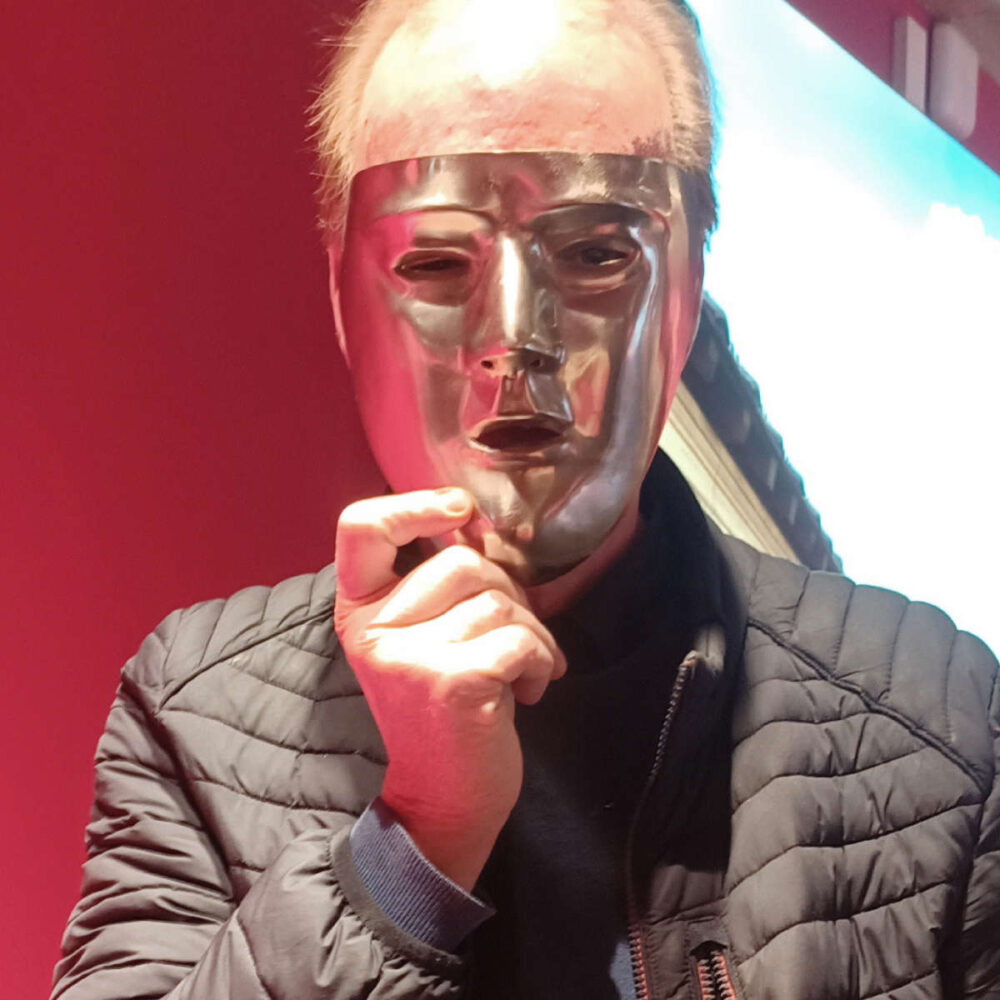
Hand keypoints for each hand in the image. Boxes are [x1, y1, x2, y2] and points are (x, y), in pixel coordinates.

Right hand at [334, 488, 566, 890]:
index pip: (360, 527)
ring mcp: (411, 656)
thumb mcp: (420, 642)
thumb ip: (437, 587)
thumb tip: (483, 528)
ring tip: (523, 670)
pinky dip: (544, 660)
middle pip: (462, 561)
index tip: (458, 513)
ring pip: (501, 600)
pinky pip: (523, 638)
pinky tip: (532, 690)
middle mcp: (375, 630)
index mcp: (360, 611)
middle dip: (507, 593)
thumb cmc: (440, 714)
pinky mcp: (454, 681)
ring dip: (532, 634)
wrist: (441, 802)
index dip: (413, 504)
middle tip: (510, 637)